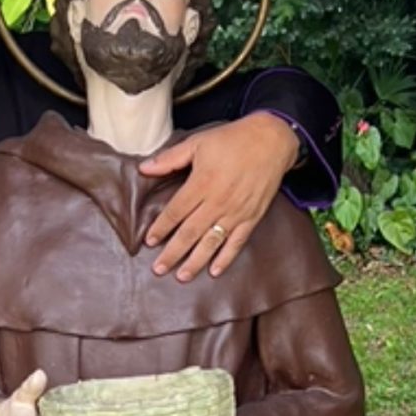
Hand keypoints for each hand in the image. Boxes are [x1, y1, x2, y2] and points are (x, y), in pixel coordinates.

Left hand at [140, 113, 298, 280]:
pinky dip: (226, 258)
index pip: (176, 211)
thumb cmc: (233, 139)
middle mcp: (218, 201)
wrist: (272, 140)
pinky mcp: (252, 217)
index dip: (161, 228)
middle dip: (173, 252)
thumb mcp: (198, 143)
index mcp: (202, 183)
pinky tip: (214, 270)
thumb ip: (170, 159)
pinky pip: (237, 242)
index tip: (149, 241)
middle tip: (158, 268)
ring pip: (211, 242)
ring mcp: (236, 212)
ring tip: (181, 276)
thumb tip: (143, 168)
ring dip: (195, 261)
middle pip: (190, 232)